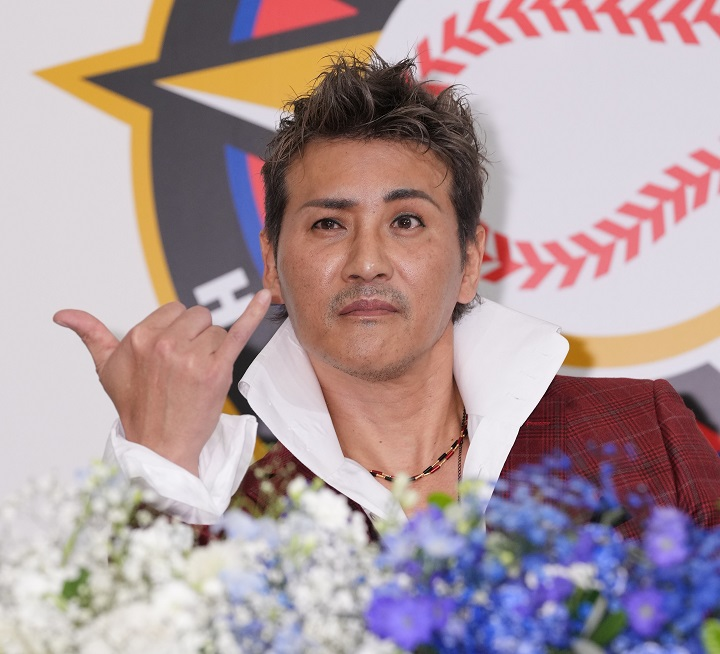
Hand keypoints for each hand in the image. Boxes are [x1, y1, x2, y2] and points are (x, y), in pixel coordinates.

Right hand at [53, 290, 271, 474]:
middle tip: (185, 368)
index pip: (175, 310)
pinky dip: (253, 314)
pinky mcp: (217, 371)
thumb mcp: (106, 368)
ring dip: (213, 350)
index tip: (172, 355)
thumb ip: (90, 334)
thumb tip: (62, 314)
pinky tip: (263, 297)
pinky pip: (239, 333)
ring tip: (197, 376)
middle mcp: (165, 343)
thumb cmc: (135, 406)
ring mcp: (192, 357)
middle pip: (199, 316)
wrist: (161, 445)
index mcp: (140, 336)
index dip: (178, 331)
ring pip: (217, 331)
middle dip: (197, 337)